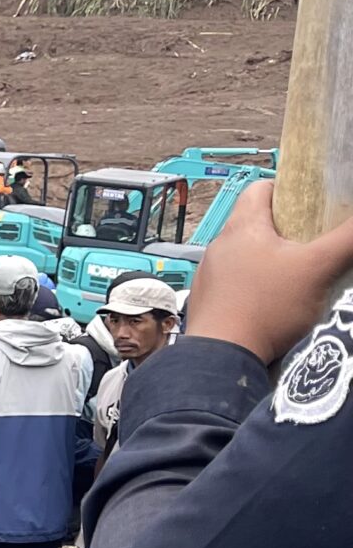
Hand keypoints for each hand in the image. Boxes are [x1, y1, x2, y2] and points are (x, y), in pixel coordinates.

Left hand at [185, 180, 352, 363]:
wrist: (222, 358)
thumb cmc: (268, 306)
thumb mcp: (319, 268)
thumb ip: (347, 239)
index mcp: (241, 227)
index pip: (261, 189)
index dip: (289, 189)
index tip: (313, 203)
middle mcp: (219, 246)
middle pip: (256, 223)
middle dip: (288, 229)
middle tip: (316, 241)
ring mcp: (210, 275)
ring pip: (247, 255)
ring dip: (273, 259)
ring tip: (300, 273)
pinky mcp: (209, 301)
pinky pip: (236, 282)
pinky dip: (257, 284)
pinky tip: (277, 301)